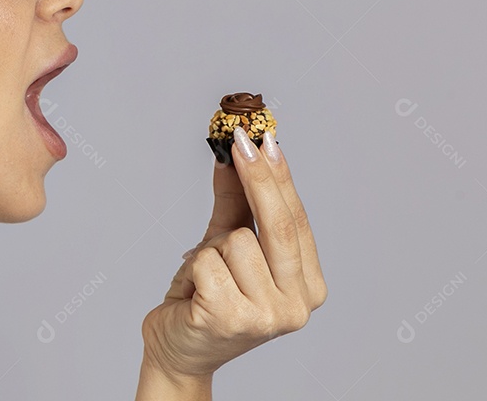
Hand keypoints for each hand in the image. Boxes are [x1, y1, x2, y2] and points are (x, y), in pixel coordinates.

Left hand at [140, 127, 327, 381]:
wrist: (178, 349)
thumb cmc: (206, 297)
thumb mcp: (224, 244)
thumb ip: (237, 203)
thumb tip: (237, 154)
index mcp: (309, 286)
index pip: (296, 219)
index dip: (279, 176)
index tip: (265, 137)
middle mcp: (298, 305)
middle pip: (277, 225)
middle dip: (256, 177)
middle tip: (238, 138)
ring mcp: (268, 316)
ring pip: (235, 240)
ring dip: (210, 250)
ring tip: (206, 277)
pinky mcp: (231, 319)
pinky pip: (207, 260)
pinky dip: (194, 267)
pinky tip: (195, 292)